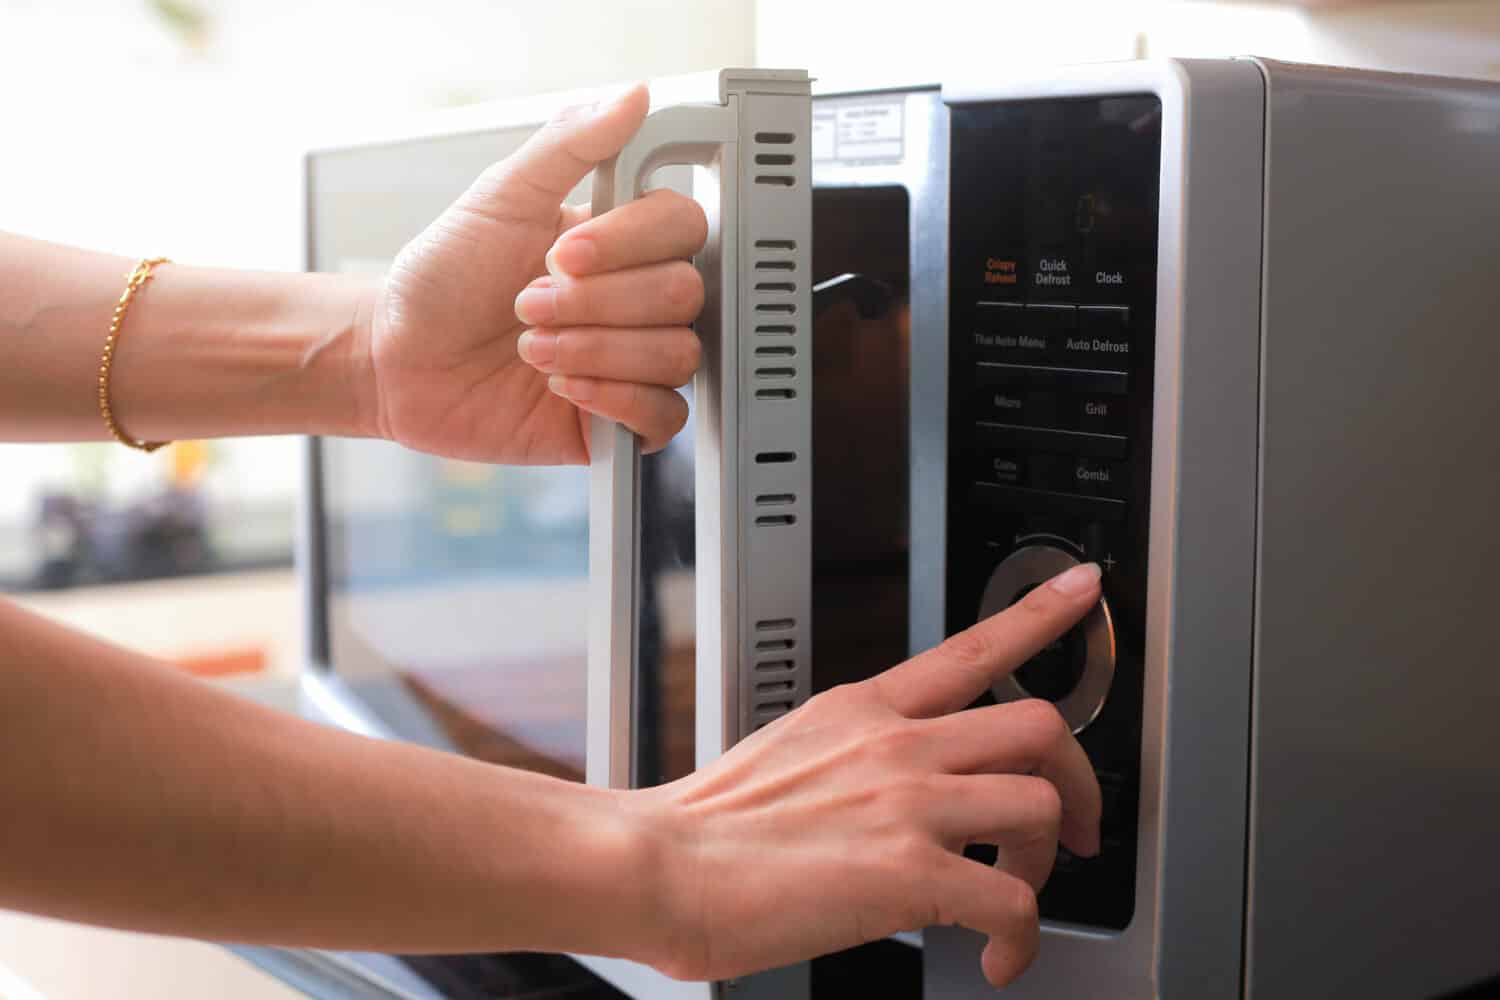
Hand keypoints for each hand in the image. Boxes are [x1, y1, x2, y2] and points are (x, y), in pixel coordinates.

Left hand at [361, 85, 707, 462]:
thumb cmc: (442, 280)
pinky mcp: (619, 423)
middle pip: (683, 295)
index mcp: (620, 242)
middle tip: (528, 304)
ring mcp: (631, 361)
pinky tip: (564, 389)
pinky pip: (664, 418)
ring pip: (676, 356)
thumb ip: (569, 144)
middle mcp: (634, 300)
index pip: (682, 228)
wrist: (399, 360)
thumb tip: (631, 97)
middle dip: (596, 304)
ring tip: (534, 349)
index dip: (628, 244)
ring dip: (593, 351)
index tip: (562, 253)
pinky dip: (614, 401)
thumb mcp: (499, 197)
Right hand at [631, 563, 1104, 987]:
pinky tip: (995, 959)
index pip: (972, 646)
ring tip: (1013, 900)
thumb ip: (852, 755)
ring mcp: (908, 802)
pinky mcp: (910, 872)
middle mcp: (898, 744)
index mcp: (864, 710)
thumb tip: (885, 791)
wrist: (659, 867)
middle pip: (1040, 725)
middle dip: (1077, 781)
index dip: (1041, 613)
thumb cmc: (707, 827)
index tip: (1081, 588)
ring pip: (1042, 805)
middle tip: (1076, 830)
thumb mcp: (788, 751)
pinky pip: (1013, 904)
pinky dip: (1021, 941)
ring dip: (1046, 864)